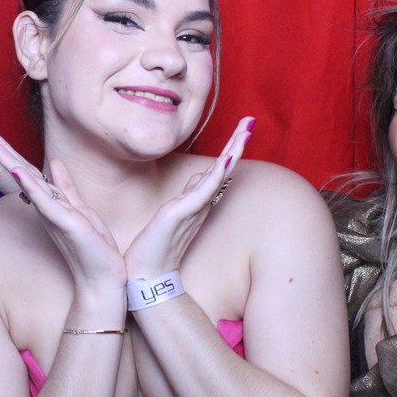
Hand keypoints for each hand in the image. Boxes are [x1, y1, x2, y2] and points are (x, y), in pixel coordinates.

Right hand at [0, 129, 125, 287]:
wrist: (104, 278)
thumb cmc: (93, 248)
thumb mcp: (80, 209)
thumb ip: (66, 187)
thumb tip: (55, 163)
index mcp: (51, 201)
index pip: (28, 171)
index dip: (11, 151)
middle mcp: (47, 207)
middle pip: (22, 173)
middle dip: (3, 151)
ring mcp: (54, 215)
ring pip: (29, 183)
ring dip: (11, 162)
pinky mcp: (65, 224)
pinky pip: (46, 202)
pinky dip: (32, 186)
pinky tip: (19, 171)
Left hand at [122, 117, 253, 278]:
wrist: (147, 275)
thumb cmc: (158, 247)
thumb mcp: (174, 214)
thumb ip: (189, 195)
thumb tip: (201, 175)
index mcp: (199, 201)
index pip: (219, 169)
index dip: (231, 148)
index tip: (242, 128)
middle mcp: (200, 203)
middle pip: (224, 167)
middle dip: (236, 143)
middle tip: (249, 121)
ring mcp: (192, 208)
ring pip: (217, 175)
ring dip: (231, 152)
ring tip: (243, 133)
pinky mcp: (181, 214)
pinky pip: (203, 191)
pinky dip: (216, 175)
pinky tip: (226, 160)